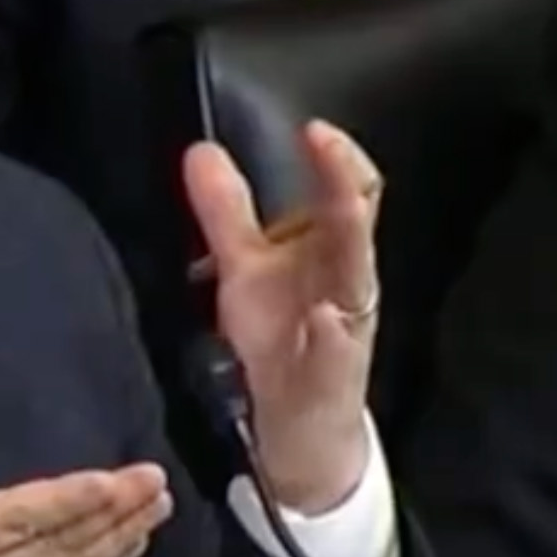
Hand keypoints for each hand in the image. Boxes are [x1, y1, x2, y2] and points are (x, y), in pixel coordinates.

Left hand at [181, 123, 381, 513]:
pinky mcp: (332, 379)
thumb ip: (226, 213)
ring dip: (350, 243)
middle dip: (344, 183)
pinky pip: (336, 355)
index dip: (336, 159)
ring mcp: (344, 332)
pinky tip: (323, 317)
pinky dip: (331, 335)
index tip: (313, 126)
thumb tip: (200, 152)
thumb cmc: (280, 341)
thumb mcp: (245, 271)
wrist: (299, 429)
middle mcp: (347, 285)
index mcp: (331, 254)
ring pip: (356, 282)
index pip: (350, 195)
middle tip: (325, 141)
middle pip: (355, 226)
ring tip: (341, 208)